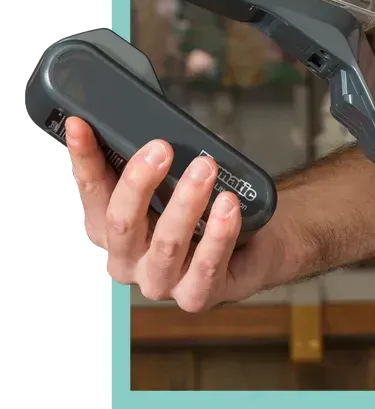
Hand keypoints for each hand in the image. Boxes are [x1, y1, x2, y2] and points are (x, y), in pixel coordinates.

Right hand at [66, 117, 285, 311]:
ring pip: (167, 244)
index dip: (85, 159)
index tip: (82, 125)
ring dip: (186, 202)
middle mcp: (128, 261)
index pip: (92, 192)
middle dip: (139, 183)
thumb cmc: (202, 211)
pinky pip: (206, 266)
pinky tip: (227, 205)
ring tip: (205, 168)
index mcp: (110, 230)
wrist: (252, 248)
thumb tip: (140, 119)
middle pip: (122, 223)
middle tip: (162, 148)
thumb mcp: (172, 184)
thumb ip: (151, 162)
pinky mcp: (198, 295)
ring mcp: (161, 282)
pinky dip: (218, 233)